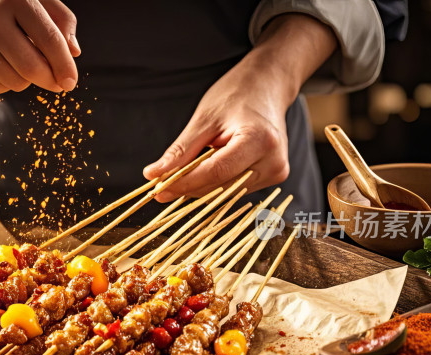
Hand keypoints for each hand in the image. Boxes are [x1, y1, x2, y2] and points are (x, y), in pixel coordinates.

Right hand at [0, 0, 79, 93]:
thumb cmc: (3, 2)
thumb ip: (60, 19)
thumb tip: (74, 52)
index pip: (48, 39)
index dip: (64, 65)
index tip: (71, 81)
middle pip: (32, 67)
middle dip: (50, 80)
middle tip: (57, 83)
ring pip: (16, 82)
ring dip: (27, 80)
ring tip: (21, 61)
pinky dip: (7, 82)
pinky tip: (2, 64)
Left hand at [143, 14, 336, 201]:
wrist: (268, 86)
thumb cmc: (236, 94)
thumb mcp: (204, 118)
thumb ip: (181, 151)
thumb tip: (153, 175)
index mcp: (259, 140)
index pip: (215, 172)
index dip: (184, 183)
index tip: (157, 189)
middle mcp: (273, 161)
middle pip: (221, 187)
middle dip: (187, 188)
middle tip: (158, 188)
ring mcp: (276, 171)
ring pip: (227, 192)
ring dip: (199, 188)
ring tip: (176, 179)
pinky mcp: (274, 176)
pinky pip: (235, 188)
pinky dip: (214, 184)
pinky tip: (199, 175)